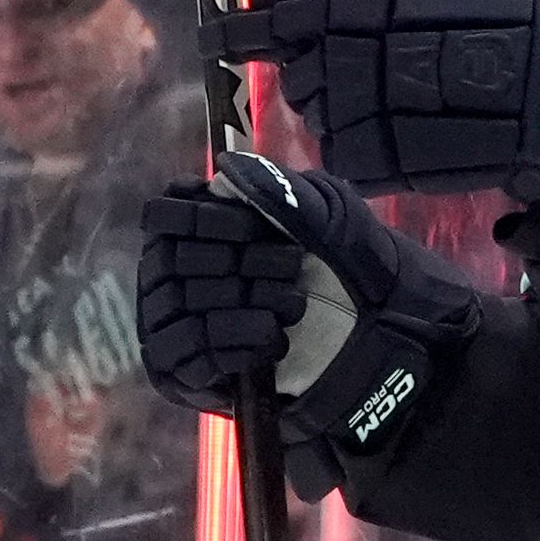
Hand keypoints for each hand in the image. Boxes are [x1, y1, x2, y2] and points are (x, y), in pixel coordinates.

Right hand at [140, 153, 482, 475]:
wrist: (374, 332)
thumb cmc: (344, 263)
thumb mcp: (325, 212)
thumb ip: (277, 188)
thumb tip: (223, 170)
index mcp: (199, 228)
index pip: (166, 216)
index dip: (211, 220)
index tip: (253, 229)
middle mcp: (175, 273)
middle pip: (180, 260)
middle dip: (247, 263)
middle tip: (290, 269)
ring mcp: (176, 322)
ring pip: (188, 305)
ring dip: (252, 302)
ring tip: (293, 306)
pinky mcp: (186, 369)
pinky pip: (192, 351)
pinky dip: (242, 340)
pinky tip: (275, 338)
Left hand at [212, 0, 539, 231]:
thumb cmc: (511, 27)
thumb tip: (268, 6)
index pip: (294, 14)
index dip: (254, 27)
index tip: (222, 35)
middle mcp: (370, 48)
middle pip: (307, 70)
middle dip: (320, 75)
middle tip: (366, 77)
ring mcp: (379, 105)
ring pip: (325, 114)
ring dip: (345, 113)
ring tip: (400, 107)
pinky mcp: (394, 157)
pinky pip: (349, 157)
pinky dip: (363, 151)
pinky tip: (400, 140)